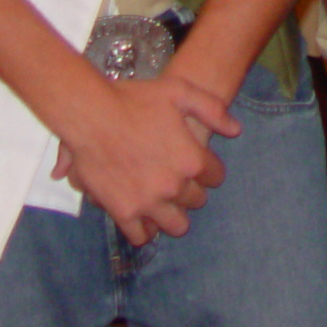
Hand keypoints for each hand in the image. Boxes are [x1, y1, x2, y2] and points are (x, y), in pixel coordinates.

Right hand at [52, 73, 239, 246]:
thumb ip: (212, 110)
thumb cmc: (134, 99)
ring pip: (175, 225)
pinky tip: (142, 217)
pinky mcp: (123, 212)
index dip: (208, 169)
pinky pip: (141, 235)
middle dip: (191, 191)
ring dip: (173, 215)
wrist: (90, 114)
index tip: (198, 164)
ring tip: (163, 203)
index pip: (215, 176)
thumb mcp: (179, 91)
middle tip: (177, 180)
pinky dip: (144, 229)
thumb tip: (236, 130)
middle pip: (196, 201)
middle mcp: (174, 186)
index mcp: (192, 159)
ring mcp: (149, 202)